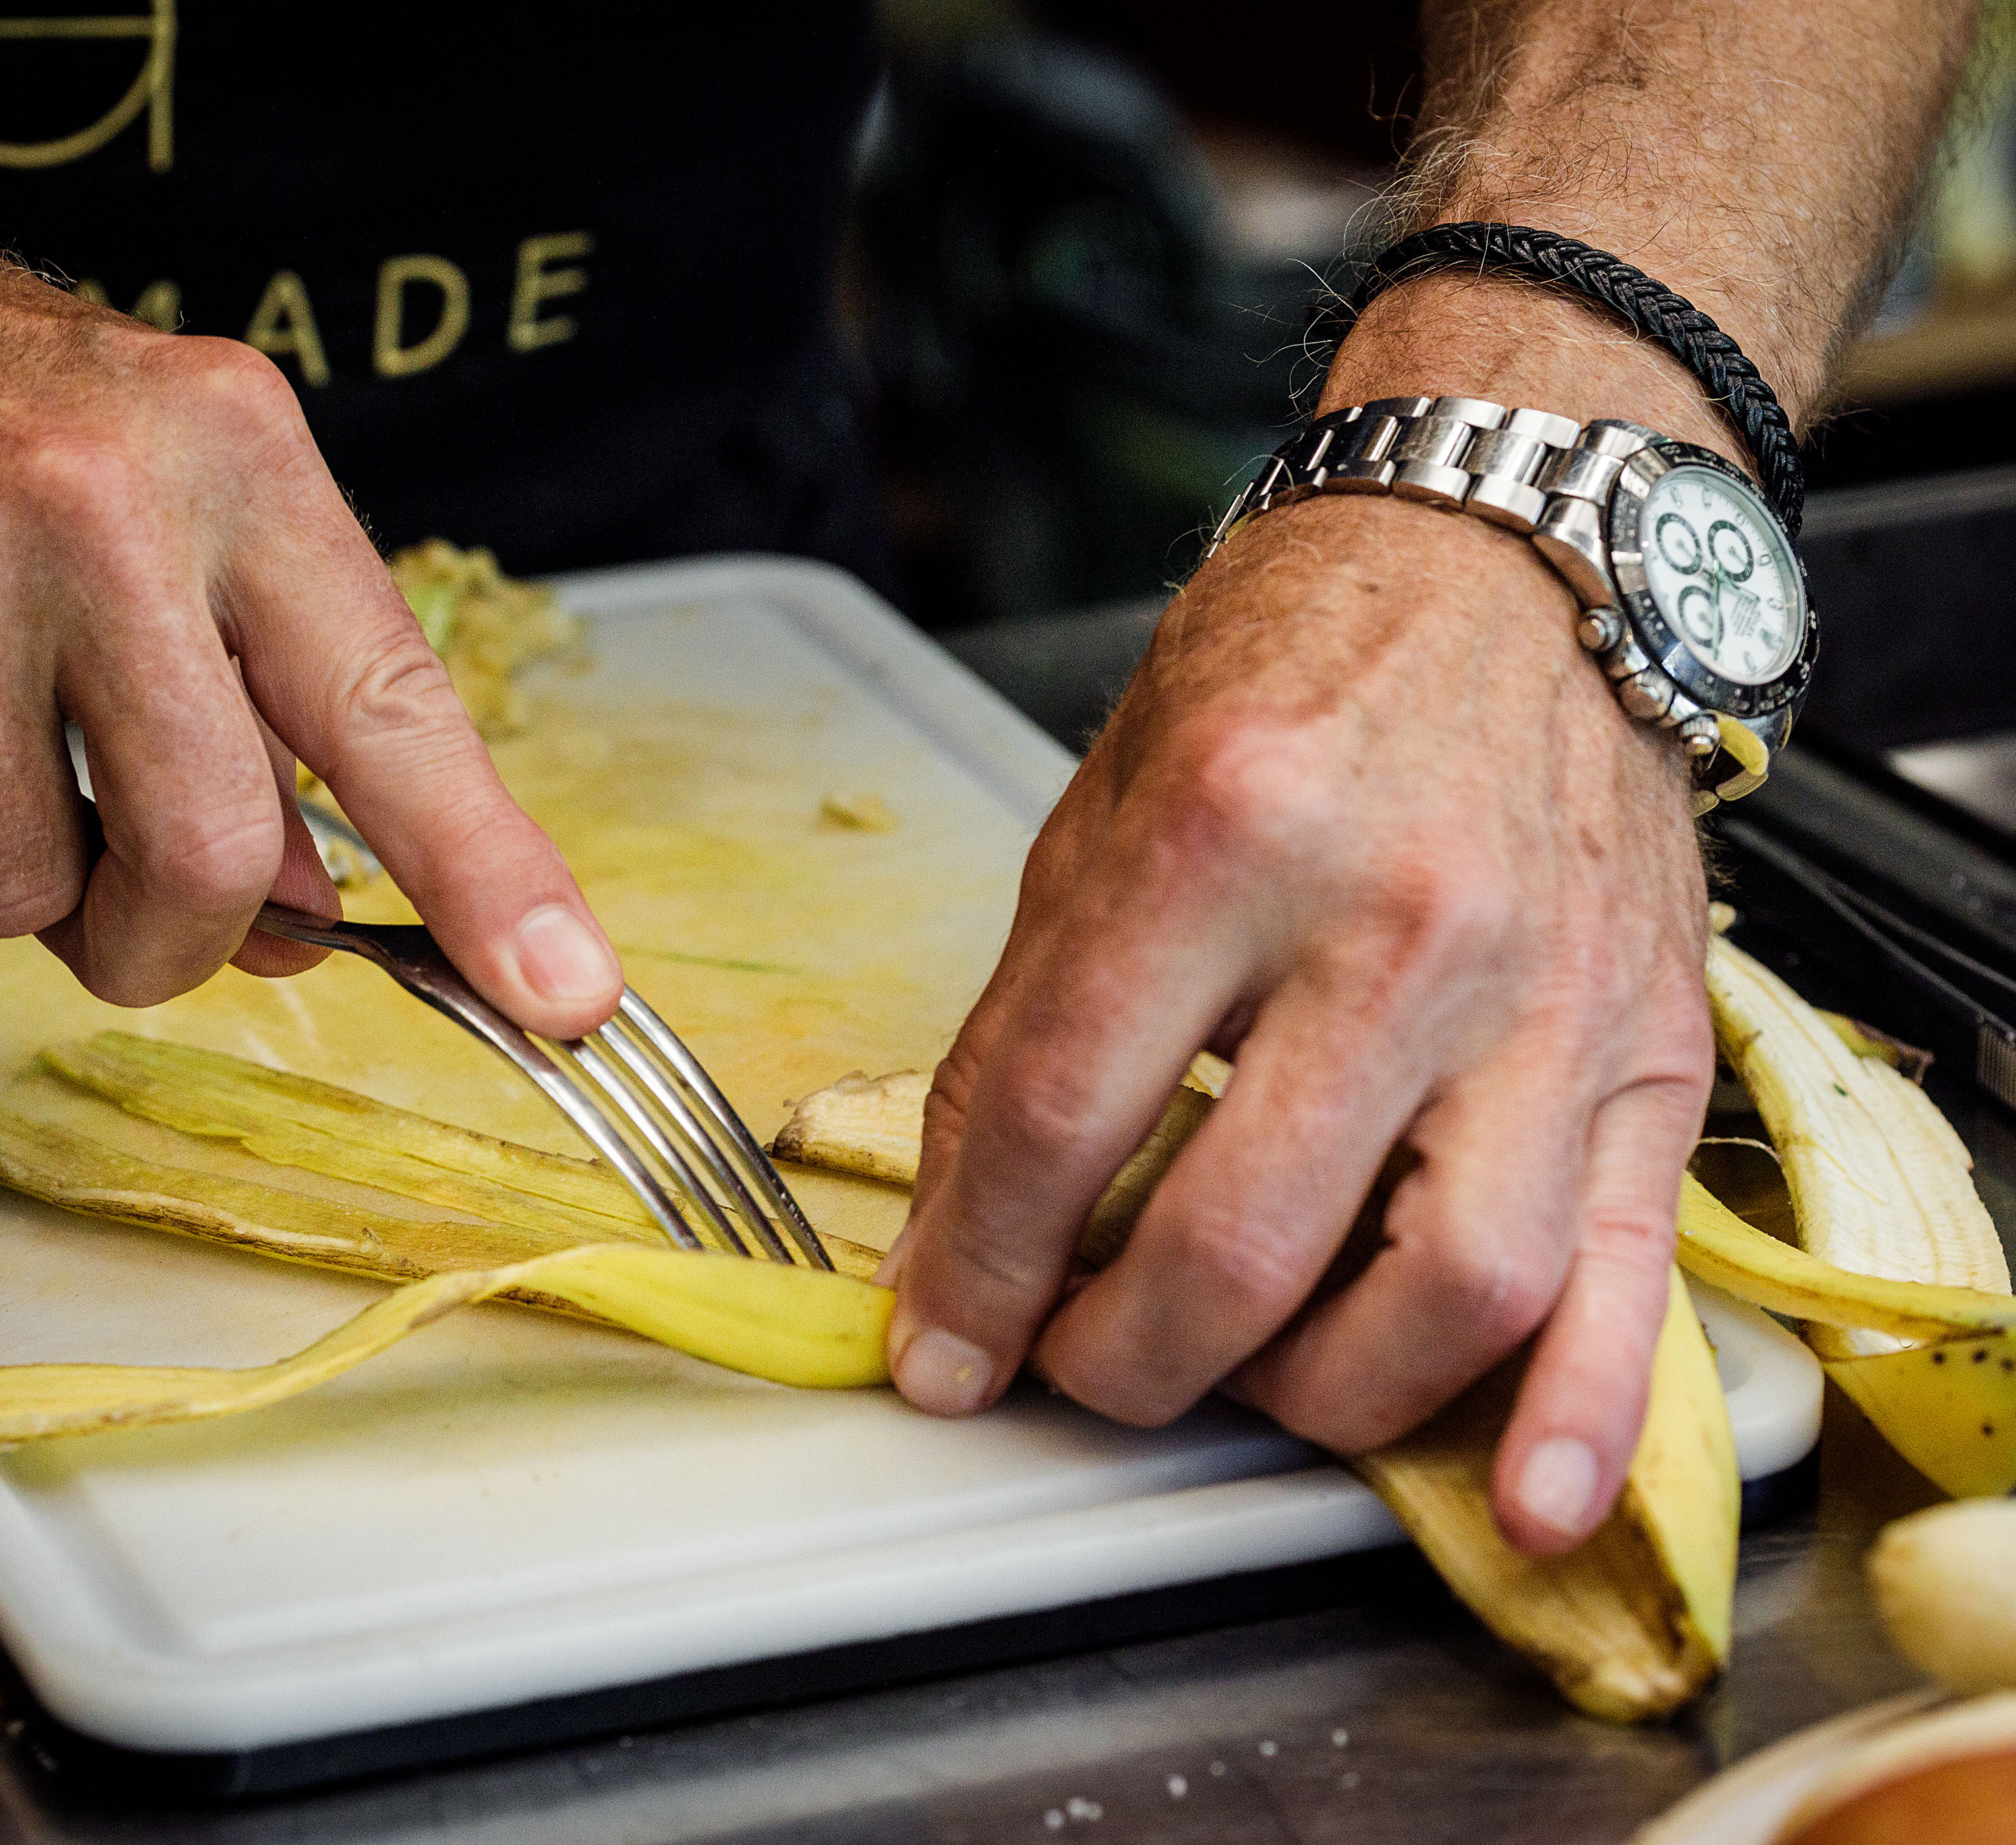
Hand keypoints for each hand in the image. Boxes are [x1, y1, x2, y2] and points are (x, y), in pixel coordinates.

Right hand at [0, 202, 620, 1031]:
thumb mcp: (171, 489)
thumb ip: (263, 694)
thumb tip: (315, 904)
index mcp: (228, 455)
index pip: (391, 708)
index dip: (488, 872)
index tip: (562, 986)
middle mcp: (88, 511)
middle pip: (205, 855)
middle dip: (176, 936)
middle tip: (139, 907)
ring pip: (15, 890)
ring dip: (3, 866)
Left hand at [878, 480, 1713, 1556]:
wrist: (1514, 558)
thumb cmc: (1295, 668)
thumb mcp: (1106, 809)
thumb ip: (1035, 1024)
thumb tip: (963, 1231)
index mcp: (1229, 834)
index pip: (1067, 1115)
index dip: (979, 1268)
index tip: (940, 1350)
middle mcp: (1399, 926)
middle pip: (1242, 1240)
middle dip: (1122, 1358)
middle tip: (1077, 1364)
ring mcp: (1545, 1000)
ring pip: (1441, 1295)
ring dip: (1309, 1396)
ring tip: (1239, 1377)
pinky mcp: (1647, 1052)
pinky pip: (1631, 1272)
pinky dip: (1579, 1416)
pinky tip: (1518, 1502)